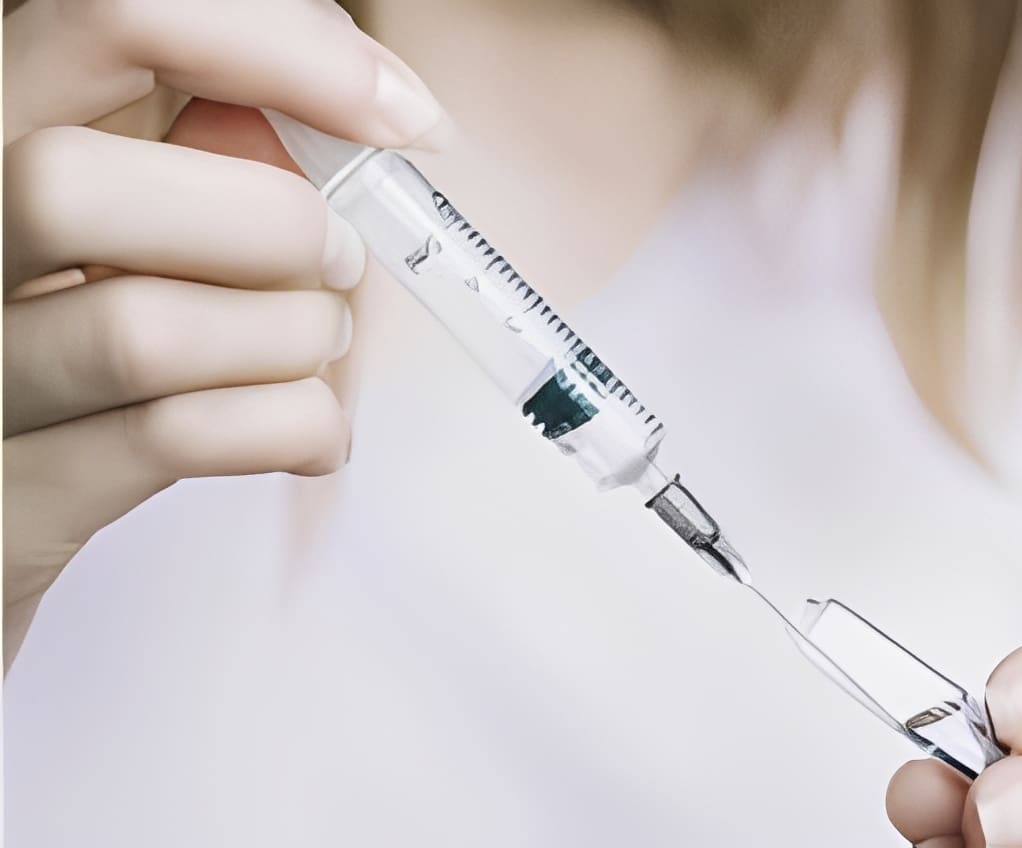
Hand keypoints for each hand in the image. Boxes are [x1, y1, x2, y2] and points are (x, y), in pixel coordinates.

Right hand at [3, 0, 451, 669]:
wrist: (5, 496)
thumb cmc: (100, 334)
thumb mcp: (146, 210)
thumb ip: (215, 147)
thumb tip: (365, 108)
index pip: (111, 17)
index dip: (279, 49)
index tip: (402, 112)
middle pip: (72, 184)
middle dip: (265, 225)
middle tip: (338, 263)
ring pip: (138, 333)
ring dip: (289, 339)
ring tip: (318, 347)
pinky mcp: (9, 498)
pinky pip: (176, 441)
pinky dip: (292, 427)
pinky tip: (314, 430)